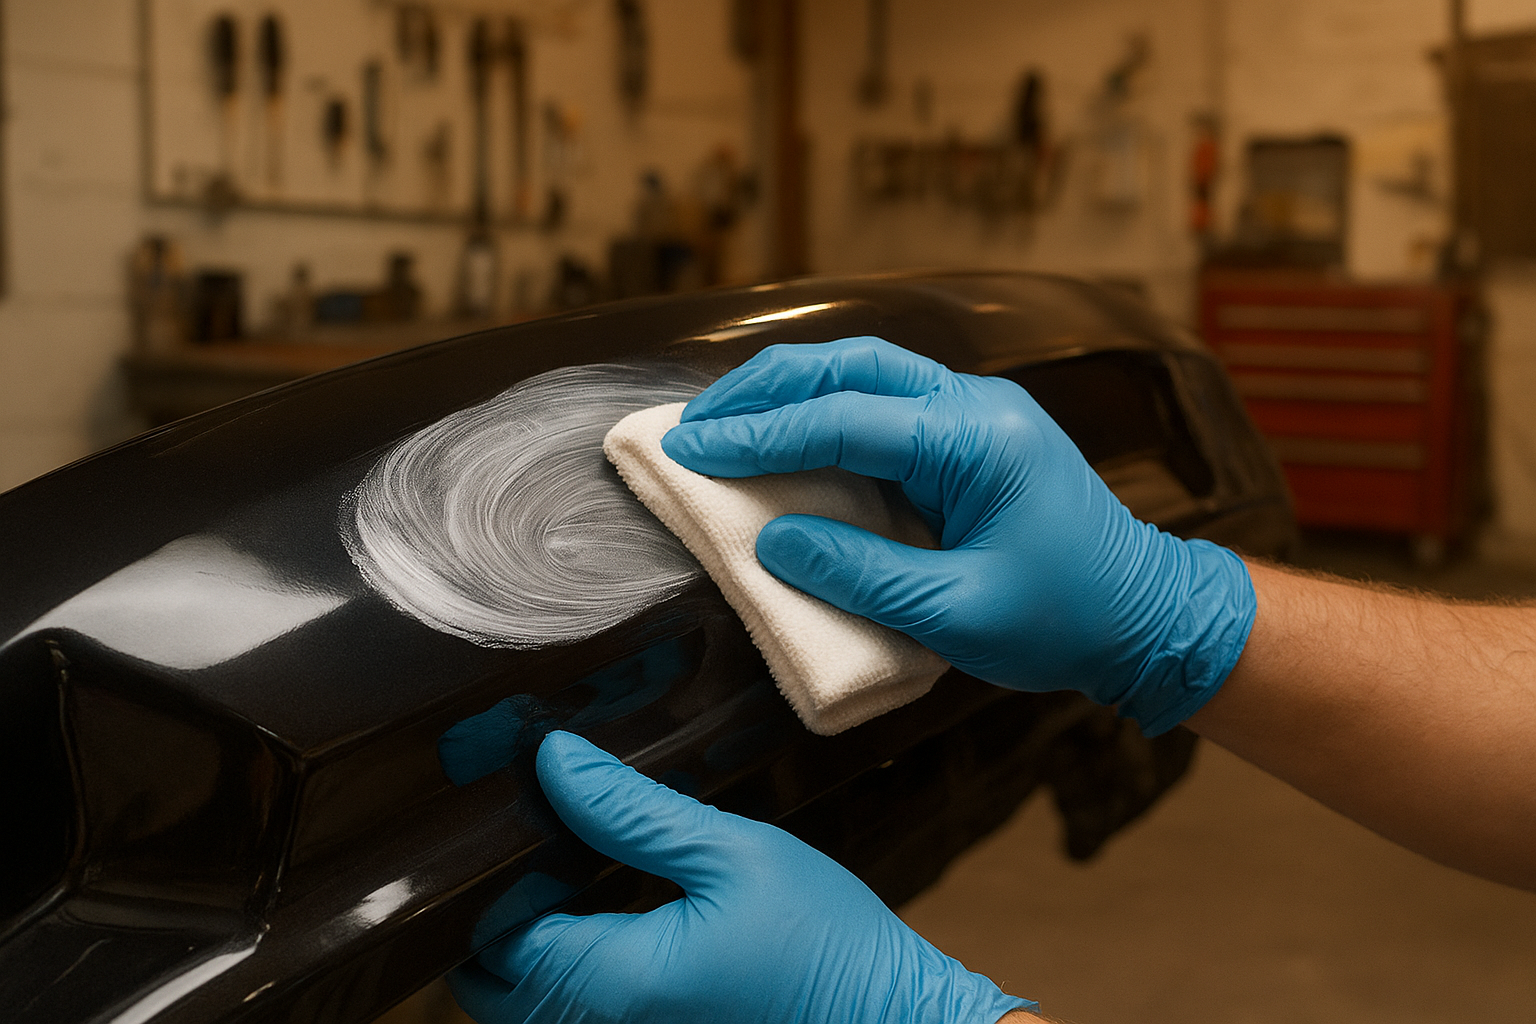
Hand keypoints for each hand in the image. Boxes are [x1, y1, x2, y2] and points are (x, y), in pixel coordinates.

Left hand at [451, 731, 1034, 1023]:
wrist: (895, 1020)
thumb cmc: (826, 943)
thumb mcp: (735, 853)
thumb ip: (634, 812)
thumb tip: (552, 761)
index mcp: (617, 980)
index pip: (494, 942)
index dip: (483, 880)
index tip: (501, 812)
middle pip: (495, 987)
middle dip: (492, 918)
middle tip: (523, 836)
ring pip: (534, 1001)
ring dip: (530, 938)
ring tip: (558, 856)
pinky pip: (583, 1005)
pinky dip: (571, 957)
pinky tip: (601, 897)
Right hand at [661, 336, 1254, 734]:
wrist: (1147, 615)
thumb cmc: (1066, 619)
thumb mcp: (958, 613)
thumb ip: (860, 575)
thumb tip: (773, 543)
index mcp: (979, 439)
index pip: (847, 418)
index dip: (761, 436)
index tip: (692, 452)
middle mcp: (977, 405)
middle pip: (850, 366)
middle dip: (764, 389)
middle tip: (692, 424)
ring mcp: (977, 412)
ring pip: (865, 372)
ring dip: (791, 391)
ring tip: (722, 422)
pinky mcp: (970, 435)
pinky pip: (885, 403)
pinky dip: (825, 412)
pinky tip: (786, 436)